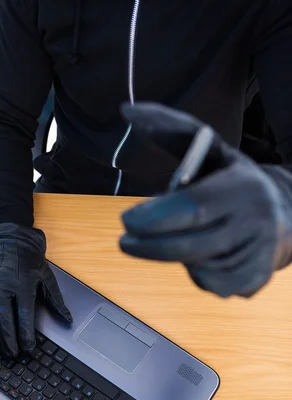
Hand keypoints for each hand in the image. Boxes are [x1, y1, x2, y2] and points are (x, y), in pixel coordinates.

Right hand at [0, 223, 71, 356]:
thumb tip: (67, 319)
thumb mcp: (47, 278)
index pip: (24, 313)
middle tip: (11, 353)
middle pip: (3, 314)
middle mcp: (4, 284)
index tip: (28, 347)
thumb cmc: (30, 262)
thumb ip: (56, 301)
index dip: (25, 332)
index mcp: (23, 284)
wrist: (9, 241)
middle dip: (7, 337)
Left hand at [120, 102, 291, 297]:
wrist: (284, 214)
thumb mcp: (208, 148)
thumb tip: (126, 111)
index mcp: (242, 188)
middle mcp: (256, 223)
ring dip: (175, 257)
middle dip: (148, 248)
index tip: (126, 221)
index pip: (192, 208)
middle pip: (188, 247)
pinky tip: (201, 256)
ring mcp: (258, 256)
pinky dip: (197, 272)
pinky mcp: (254, 281)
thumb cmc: (230, 179)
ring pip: (197, 269)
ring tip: (176, 239)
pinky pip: (210, 286)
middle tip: (125, 242)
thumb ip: (169, 129)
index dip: (154, 219)